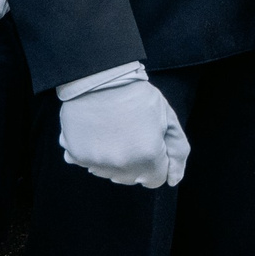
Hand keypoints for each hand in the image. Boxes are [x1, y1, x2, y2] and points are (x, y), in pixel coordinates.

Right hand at [57, 63, 188, 188]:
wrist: (100, 75)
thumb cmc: (137, 94)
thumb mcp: (168, 118)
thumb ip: (178, 152)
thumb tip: (174, 180)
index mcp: (148, 156)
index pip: (156, 178)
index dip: (156, 160)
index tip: (149, 141)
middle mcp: (122, 165)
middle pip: (133, 177)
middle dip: (136, 160)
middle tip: (130, 131)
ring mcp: (97, 162)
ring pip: (110, 172)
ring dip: (114, 158)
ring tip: (113, 130)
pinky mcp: (76, 155)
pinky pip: (87, 163)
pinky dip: (92, 152)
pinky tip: (96, 132)